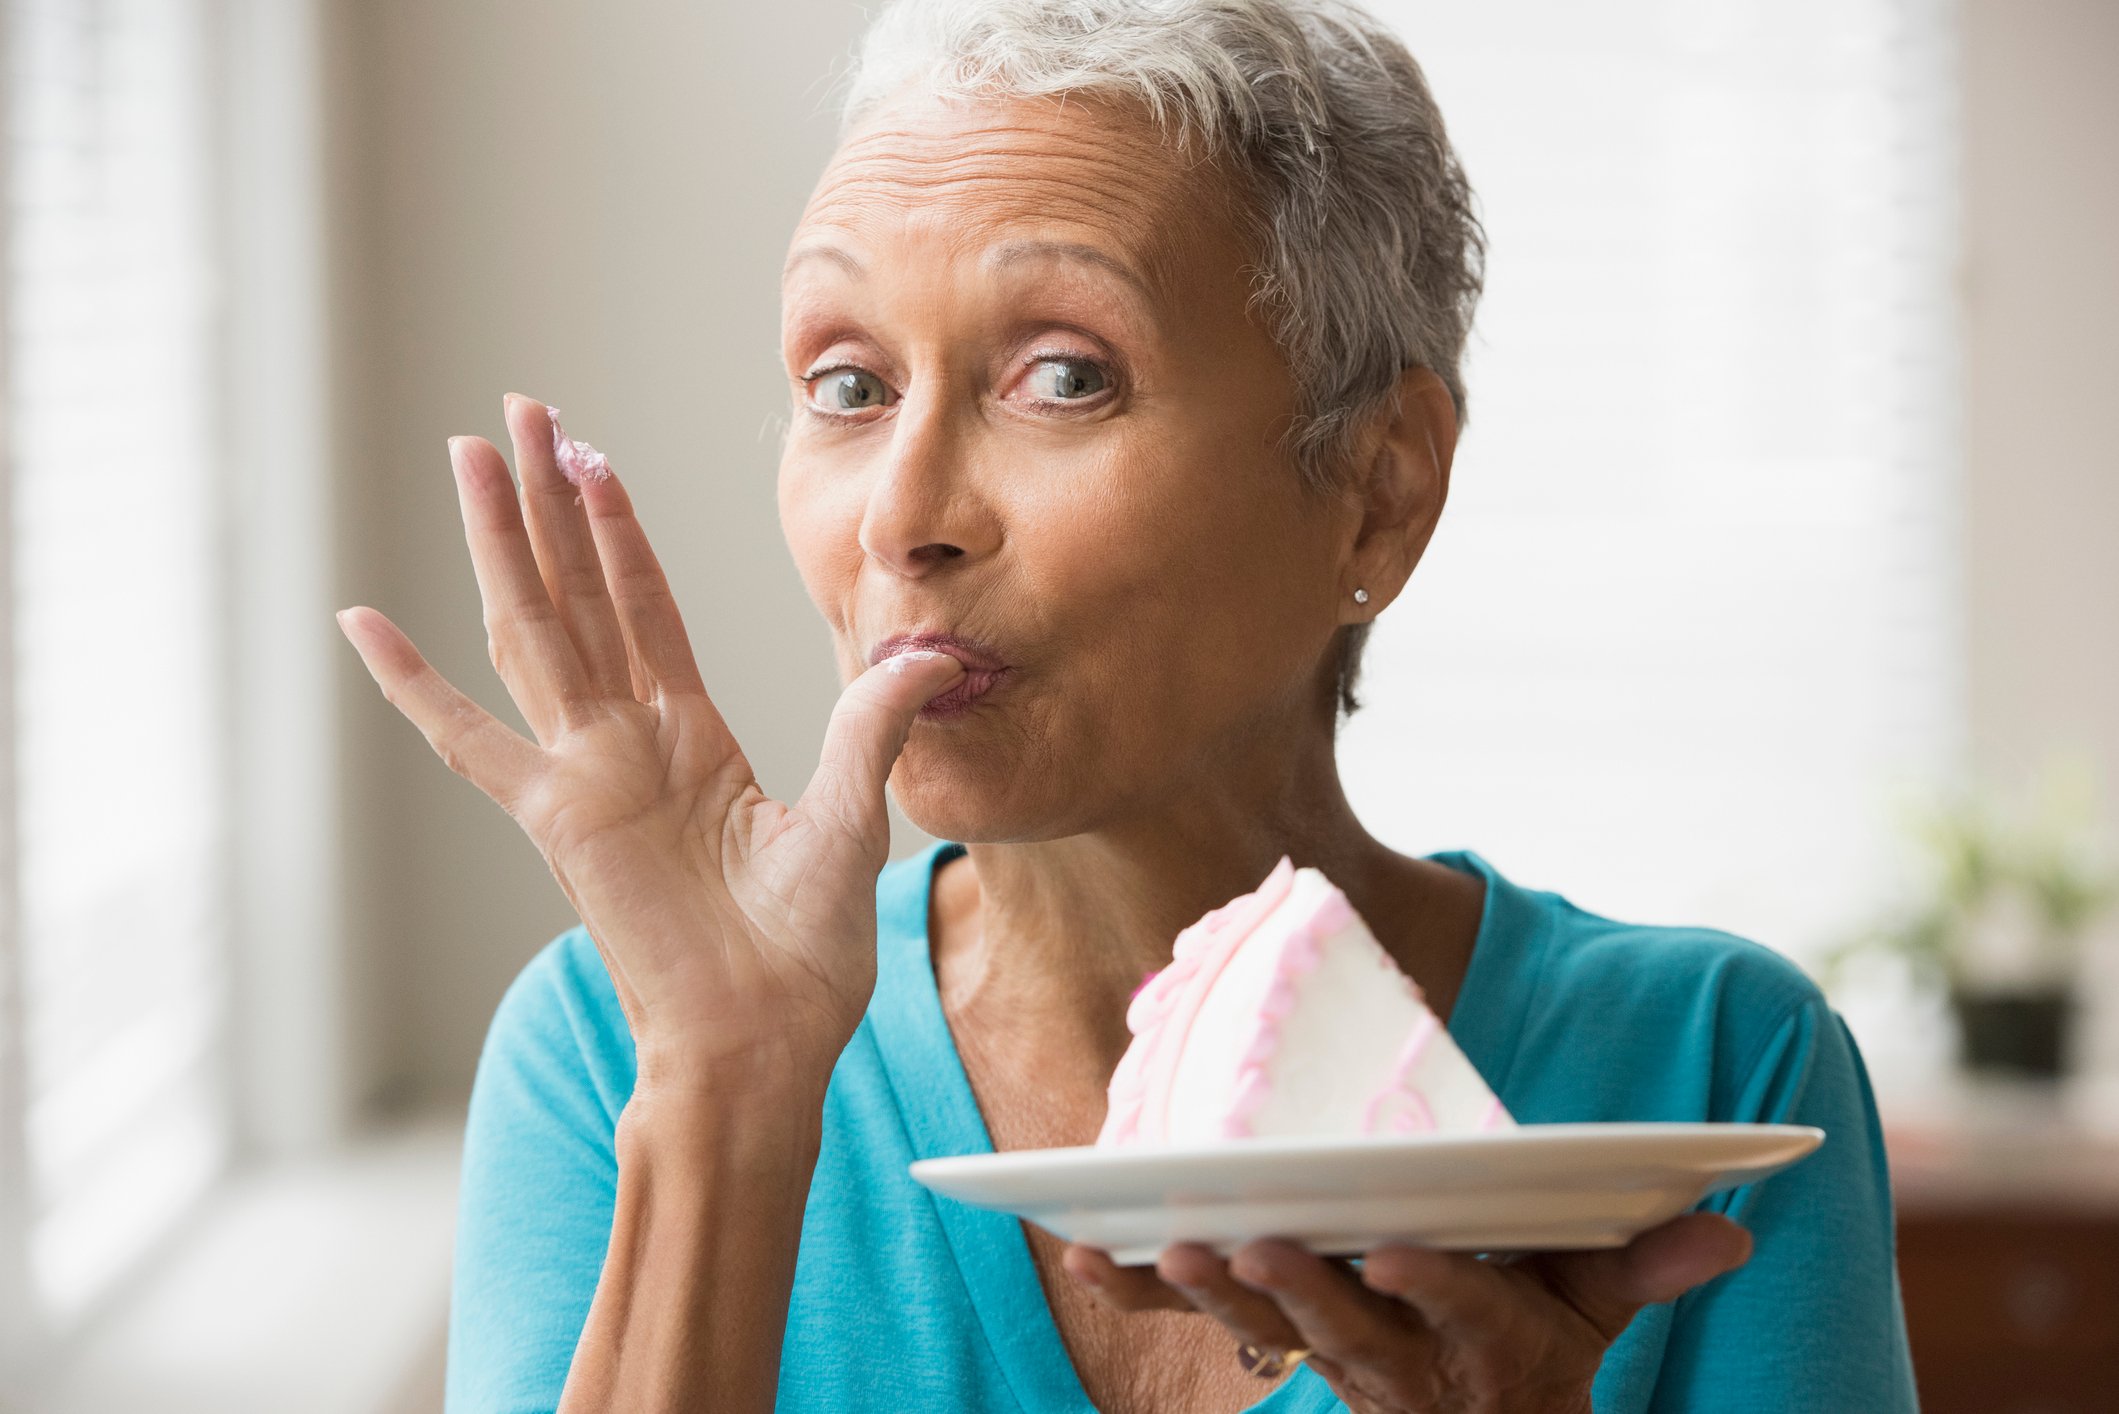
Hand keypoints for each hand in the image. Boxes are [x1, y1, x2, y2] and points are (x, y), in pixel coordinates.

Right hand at [335, 394, 965, 1096]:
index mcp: (690, 737)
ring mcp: (584, 775)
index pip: (645, 606)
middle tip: (516, 412)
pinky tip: (364, 625)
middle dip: (548, 500)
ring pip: (530, 630)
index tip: (589, 453)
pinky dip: (413, 687)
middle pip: (573, 592)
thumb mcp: (854, 821)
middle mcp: (627, 742)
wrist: (766, 1040)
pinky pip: (467, 743)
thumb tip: (930, 655)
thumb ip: (872, 727)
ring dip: (501, 543)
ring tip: (471, 456)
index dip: (616, 530)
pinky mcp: (555, 820)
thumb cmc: (807, 955)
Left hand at [1062, 1213, 1752, 1412]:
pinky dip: (1140, 1294)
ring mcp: (1337, 1358)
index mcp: (1489, 1339)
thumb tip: (1728, 1227)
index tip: (1397, 1251)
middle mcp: (1404, 1357)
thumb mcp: (1594, 1317)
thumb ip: (1643, 1269)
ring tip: (1164, 1247)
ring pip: (1275, 1329)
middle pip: (1352, 1327)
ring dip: (1218, 1293)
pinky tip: (1082, 1253)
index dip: (1432, 1284)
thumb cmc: (1536, 1348)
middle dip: (1304, 1288)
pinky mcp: (1281, 1343)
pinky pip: (1204, 1325)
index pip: (1464, 1310)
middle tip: (1255, 1244)